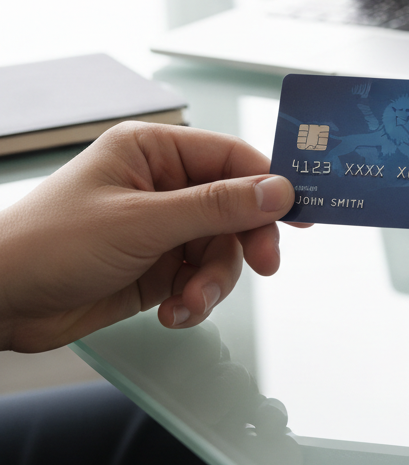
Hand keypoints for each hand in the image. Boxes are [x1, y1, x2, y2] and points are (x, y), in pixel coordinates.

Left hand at [0, 122, 303, 351]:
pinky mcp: (158, 267)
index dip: (272, 184)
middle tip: (264, 265)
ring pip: (222, 250)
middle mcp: (163, 185)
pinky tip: (172, 312)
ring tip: (189, 303)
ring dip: (214, 281)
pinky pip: (201, 278)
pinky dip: (195, 299)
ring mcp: (161, 228)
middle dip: (246, 242)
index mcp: (155, 151)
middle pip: (236, 209)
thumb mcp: (143, 222)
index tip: (303, 213)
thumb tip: (278, 191)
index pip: (233, 159)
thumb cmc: (50, 243)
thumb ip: (217, 207)